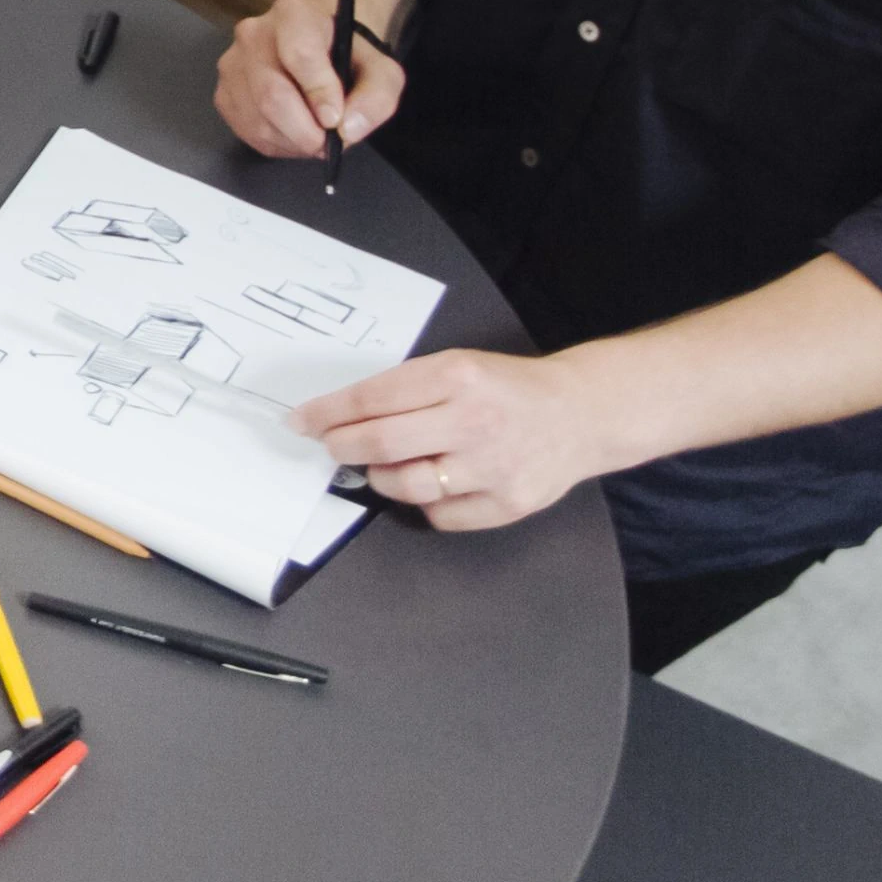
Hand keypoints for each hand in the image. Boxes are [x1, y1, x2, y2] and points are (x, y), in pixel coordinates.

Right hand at [216, 0, 405, 159]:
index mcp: (294, 13)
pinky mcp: (224, 94)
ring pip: (258, 119)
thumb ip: (376, 97)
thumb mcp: (381, 70)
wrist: (315, 47)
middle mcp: (253, 34)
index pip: (300, 53)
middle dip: (304, 130)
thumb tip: (347, 129)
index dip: (318, 91)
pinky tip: (294, 133)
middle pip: (271, 94)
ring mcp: (232, 65)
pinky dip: (277, 144)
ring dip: (293, 141)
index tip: (335, 119)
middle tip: (328, 142)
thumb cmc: (346, 57)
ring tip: (315, 136)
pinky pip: (247, 131)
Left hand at [294, 348, 610, 531]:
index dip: (327, 412)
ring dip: (380, 476)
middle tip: (331, 446)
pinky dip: (425, 503)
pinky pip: (440, 515)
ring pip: (405, 485)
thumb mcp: (458, 366)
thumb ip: (406, 389)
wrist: (580, 414)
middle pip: (381, 443)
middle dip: (341, 446)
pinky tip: (433, 484)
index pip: (372, 398)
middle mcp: (474, 421)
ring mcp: (492, 466)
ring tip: (384, 464)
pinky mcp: (507, 503)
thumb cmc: (507, 389)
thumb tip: (339, 415)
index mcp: (457, 376)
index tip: (301, 421)